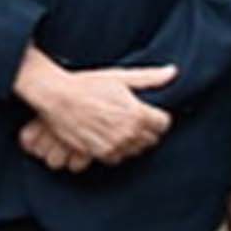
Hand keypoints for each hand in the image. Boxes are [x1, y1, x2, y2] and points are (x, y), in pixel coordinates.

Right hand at [14, 47, 176, 163]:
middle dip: (146, 130)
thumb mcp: (120, 77)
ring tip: (120, 128)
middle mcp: (129, 132)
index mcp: (138, 113)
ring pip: (135, 150)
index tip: (149, 112)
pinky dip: (116, 150)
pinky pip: (118, 158)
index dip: (157, 117)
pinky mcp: (99, 153)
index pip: (164, 123)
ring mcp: (114, 145)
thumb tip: (173, 72)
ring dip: (132, 141)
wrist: (58, 97)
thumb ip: (149, 78)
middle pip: (151, 139)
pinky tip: (109, 137)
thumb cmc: (87, 84)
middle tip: (133, 119)